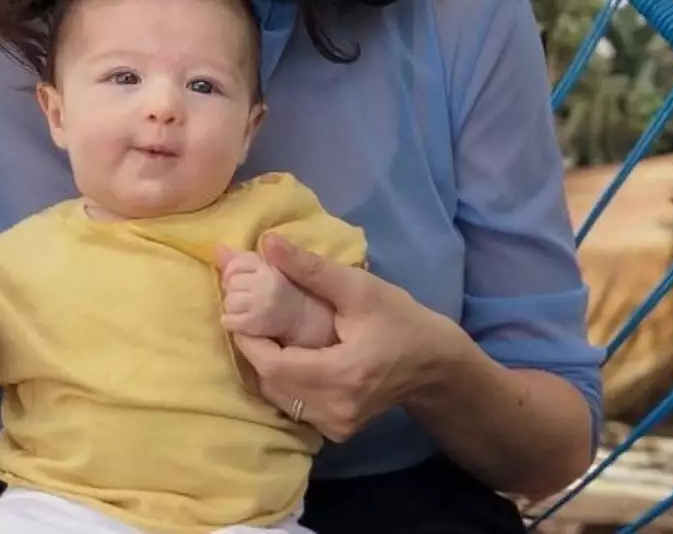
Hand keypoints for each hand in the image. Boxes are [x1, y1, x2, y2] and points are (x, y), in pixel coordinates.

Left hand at [217, 248, 299, 339]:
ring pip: (228, 301)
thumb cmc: (278, 288)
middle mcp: (266, 282)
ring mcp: (261, 303)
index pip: (234, 264)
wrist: (300, 317)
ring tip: (244, 308)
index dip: (232, 273)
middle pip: (230, 282)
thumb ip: (239, 258)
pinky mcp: (256, 324)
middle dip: (232, 289)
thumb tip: (215, 249)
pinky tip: (241, 321)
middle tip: (244, 296)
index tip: (241, 280)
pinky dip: (230, 322)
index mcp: (268, 266)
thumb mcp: (264, 267)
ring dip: (231, 307)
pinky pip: (228, 321)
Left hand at [230, 234, 457, 442]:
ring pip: (279, 397)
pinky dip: (284, 381)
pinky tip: (288, 353)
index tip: (237, 309)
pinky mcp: (337, 430)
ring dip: (266, 365)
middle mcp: (335, 410)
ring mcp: (336, 426)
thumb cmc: (400, 320)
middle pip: (271, 383)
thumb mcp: (359, 287)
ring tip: (266, 331)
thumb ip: (310, 267)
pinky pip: (295, 405)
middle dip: (254, 348)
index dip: (248, 338)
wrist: (435, 364)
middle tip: (248, 316)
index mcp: (341, 376)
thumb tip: (266, 243)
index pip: (272, 365)